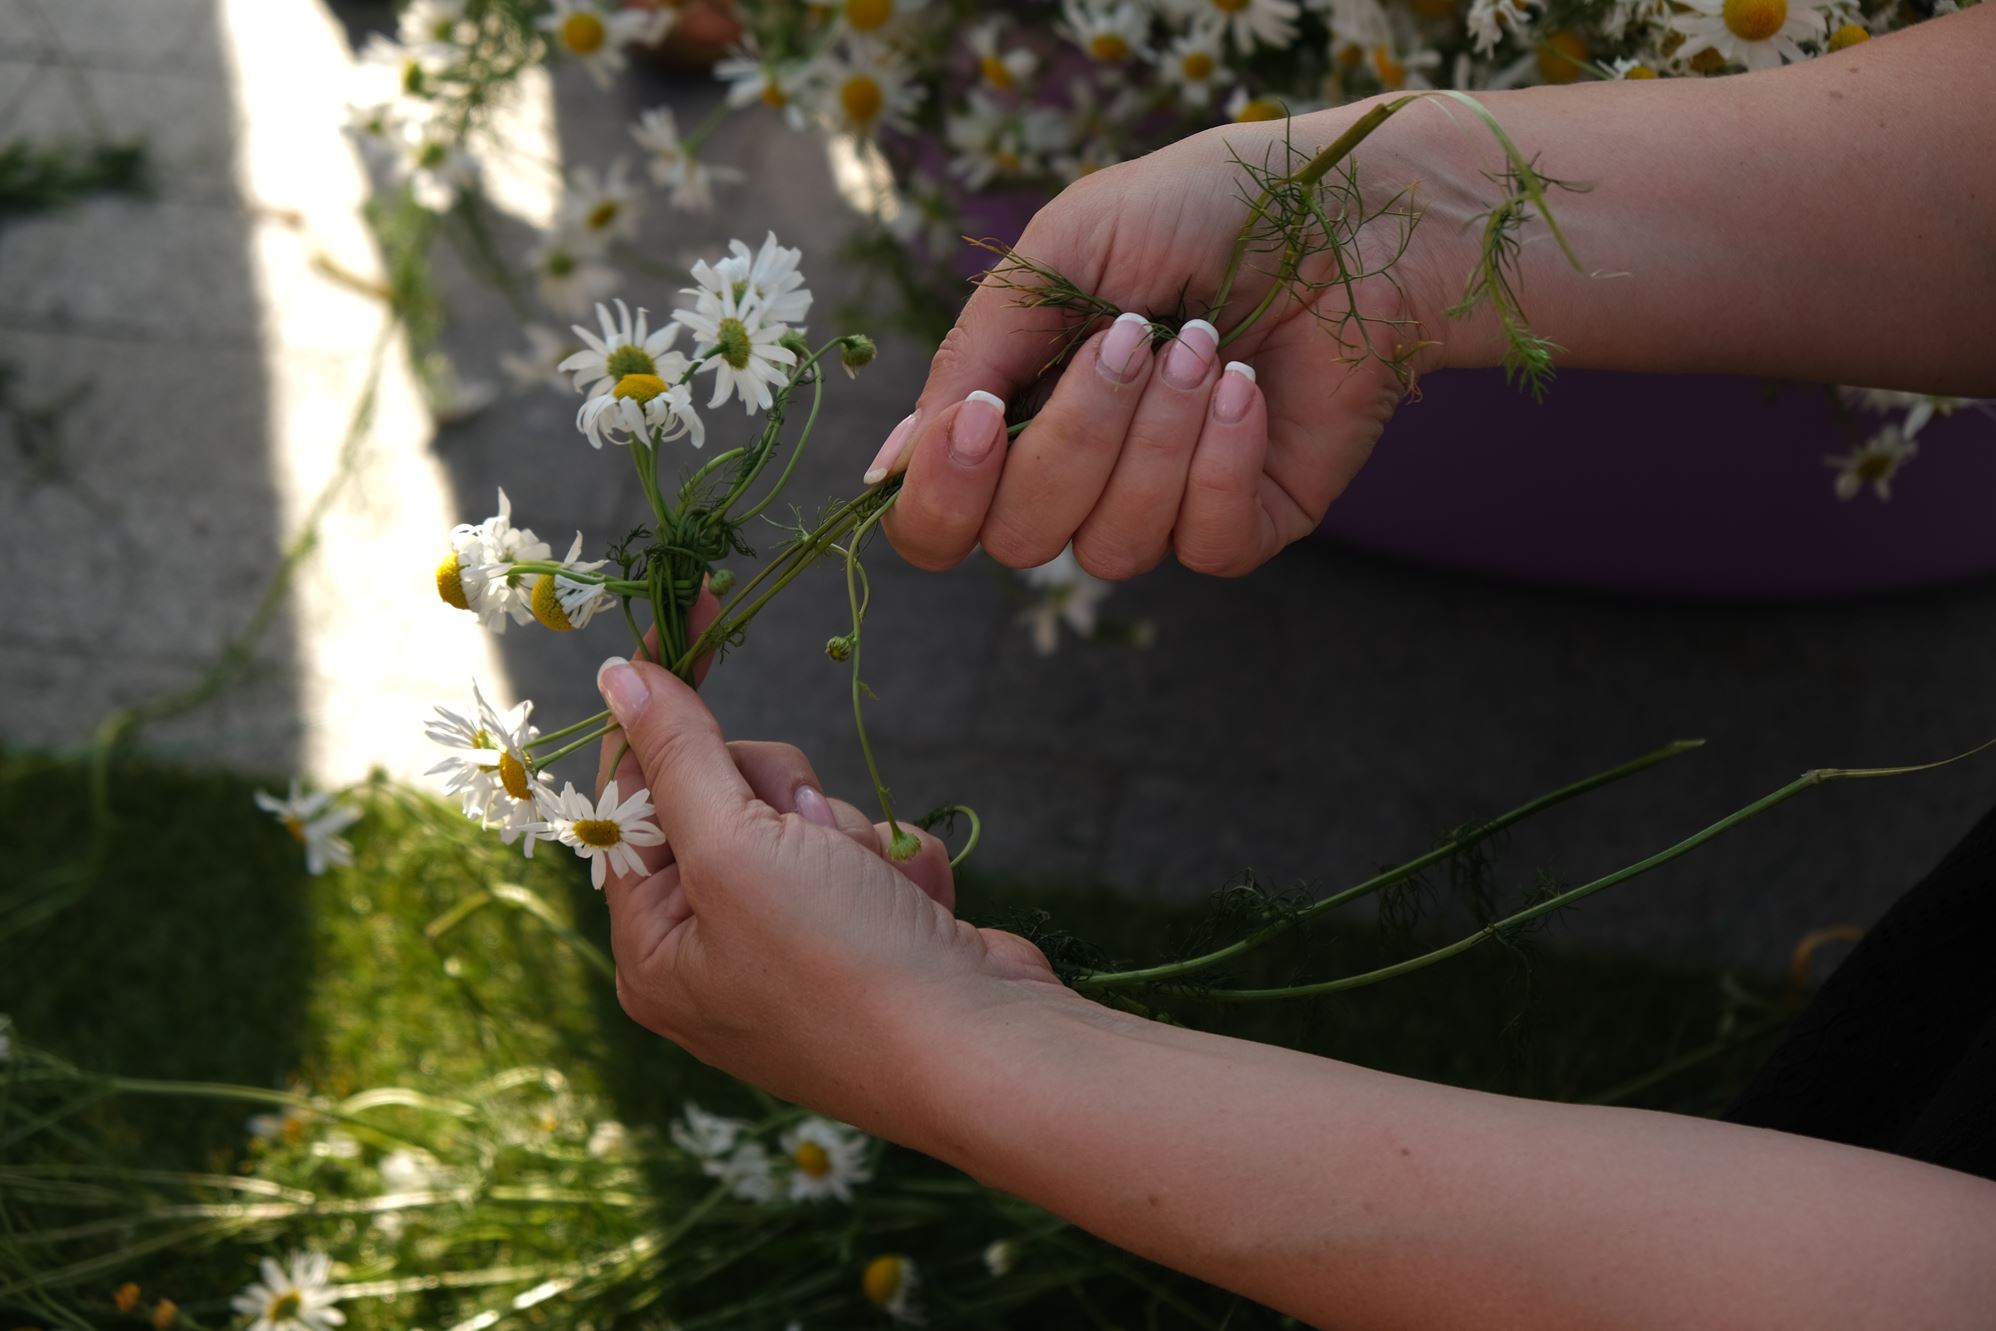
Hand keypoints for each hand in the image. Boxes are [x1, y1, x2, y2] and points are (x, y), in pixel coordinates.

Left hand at [591, 656, 1068, 1130]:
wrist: (986, 1053)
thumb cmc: (842, 964)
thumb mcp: (735, 849)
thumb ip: (676, 754)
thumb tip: (619, 674)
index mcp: (655, 948)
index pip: (633, 794)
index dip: (663, 707)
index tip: (693, 613)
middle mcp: (716, 953)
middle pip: (726, 795)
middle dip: (786, 798)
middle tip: (809, 832)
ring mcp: (798, 949)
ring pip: (808, 816)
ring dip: (852, 834)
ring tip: (875, 889)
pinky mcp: (871, 938)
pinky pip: (870, 854)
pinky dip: (899, 867)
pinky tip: (918, 911)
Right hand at [870, 98, 1460, 579]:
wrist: (1347, 209)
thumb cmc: (1198, 211)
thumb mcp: (1059, 256)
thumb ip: (971, 359)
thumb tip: (891, 469)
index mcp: (1013, 414)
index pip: (937, 523)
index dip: (943, 496)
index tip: (979, 421)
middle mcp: (1078, 477)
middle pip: (1018, 539)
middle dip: (1074, 437)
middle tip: (1134, 338)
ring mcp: (1160, 508)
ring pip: (1110, 548)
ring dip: (1156, 437)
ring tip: (1204, 344)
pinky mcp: (1243, 523)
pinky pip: (1202, 546)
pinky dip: (1220, 459)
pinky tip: (1247, 386)